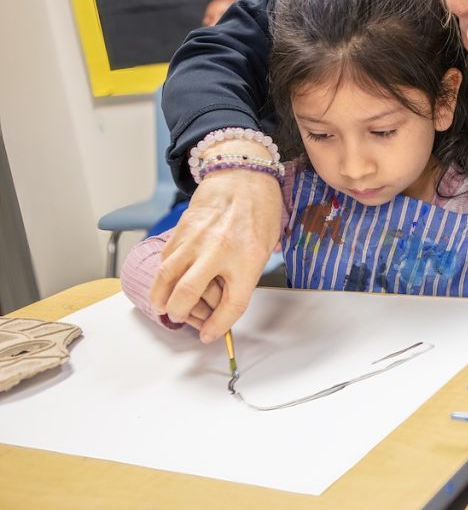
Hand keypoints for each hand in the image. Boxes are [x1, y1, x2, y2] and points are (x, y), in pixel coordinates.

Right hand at [150, 151, 282, 342]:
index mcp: (248, 258)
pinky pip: (165, 259)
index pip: (231, 304)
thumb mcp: (264, 248)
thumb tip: (221, 305)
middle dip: (182, 314)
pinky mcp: (181, 229)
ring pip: (167, 277)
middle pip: (189, 294)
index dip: (219, 326)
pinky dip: (162, 276)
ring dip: (162, 297)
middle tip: (182, 318)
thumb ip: (243, 277)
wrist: (243, 175)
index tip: (210, 334)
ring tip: (164, 307)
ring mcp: (196, 239)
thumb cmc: (259, 211)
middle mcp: (219, 250)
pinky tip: (165, 283)